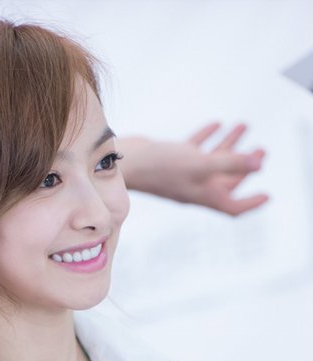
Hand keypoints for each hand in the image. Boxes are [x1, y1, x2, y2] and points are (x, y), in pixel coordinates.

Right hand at [118, 123, 268, 216]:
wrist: (124, 162)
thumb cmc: (159, 168)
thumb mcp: (199, 164)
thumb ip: (230, 162)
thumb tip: (259, 164)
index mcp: (203, 195)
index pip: (232, 205)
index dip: (251, 202)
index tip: (267, 195)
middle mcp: (194, 187)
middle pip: (226, 181)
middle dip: (246, 167)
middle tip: (262, 151)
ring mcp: (183, 173)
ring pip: (212, 161)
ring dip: (230, 146)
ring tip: (244, 126)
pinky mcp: (171, 158)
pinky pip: (194, 149)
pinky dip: (207, 137)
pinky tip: (217, 124)